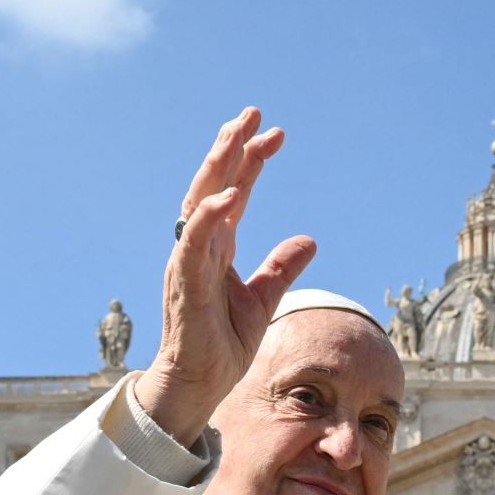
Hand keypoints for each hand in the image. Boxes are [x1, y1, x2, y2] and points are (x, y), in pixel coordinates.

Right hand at [142, 106, 318, 444]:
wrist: (201, 382)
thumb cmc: (223, 343)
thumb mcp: (264, 300)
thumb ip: (281, 268)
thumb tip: (309, 240)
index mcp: (218, 248)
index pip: (235, 193)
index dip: (252, 161)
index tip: (275, 133)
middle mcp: (200, 247)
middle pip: (213, 184)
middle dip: (232, 147)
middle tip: (253, 112)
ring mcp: (190, 262)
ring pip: (199, 202)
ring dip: (218, 167)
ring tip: (236, 134)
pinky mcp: (185, 283)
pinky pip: (193, 242)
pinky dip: (209, 216)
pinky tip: (228, 194)